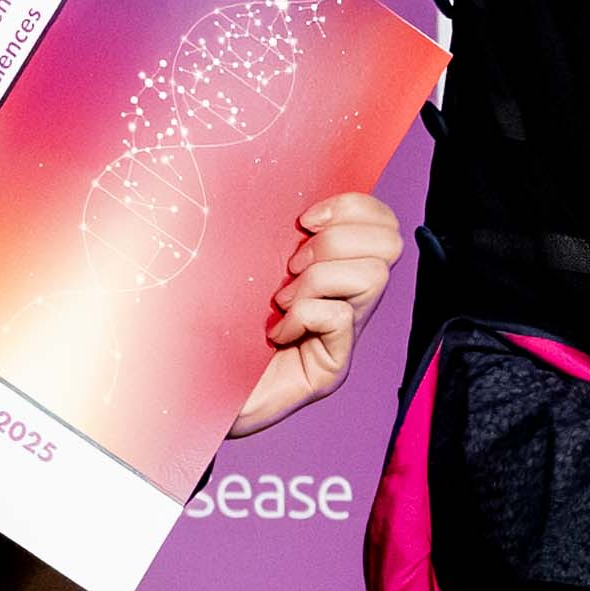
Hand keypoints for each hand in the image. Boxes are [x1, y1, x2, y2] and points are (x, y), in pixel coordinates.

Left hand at [232, 189, 408, 434]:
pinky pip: (339, 317)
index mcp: (337, 270)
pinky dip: (303, 316)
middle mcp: (352, 302)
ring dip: (319, 280)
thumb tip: (288, 194)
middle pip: (389, 244)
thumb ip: (274, 234)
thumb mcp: (246, 267)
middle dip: (336, 243)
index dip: (352, 207)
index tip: (304, 221)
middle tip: (292, 268)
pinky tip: (276, 334)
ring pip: (372, 276)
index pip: (382, 223)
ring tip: (283, 302)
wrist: (199, 396)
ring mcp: (345, 336)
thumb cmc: (216, 330)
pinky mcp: (332, 368)